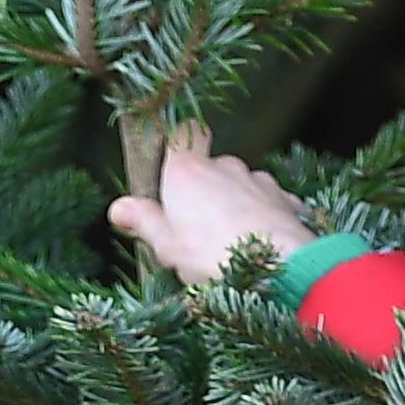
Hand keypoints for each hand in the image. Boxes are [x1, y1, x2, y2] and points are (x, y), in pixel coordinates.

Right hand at [106, 132, 314, 291]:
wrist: (281, 271)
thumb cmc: (216, 257)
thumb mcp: (167, 247)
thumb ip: (144, 222)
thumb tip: (118, 207)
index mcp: (187, 171)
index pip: (182, 133)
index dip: (179, 145)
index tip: (171, 167)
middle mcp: (224, 166)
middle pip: (210, 167)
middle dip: (204, 192)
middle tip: (196, 232)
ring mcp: (258, 181)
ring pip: (241, 186)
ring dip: (235, 207)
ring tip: (231, 246)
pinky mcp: (286, 201)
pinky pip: (268, 204)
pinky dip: (263, 219)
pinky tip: (261, 246)